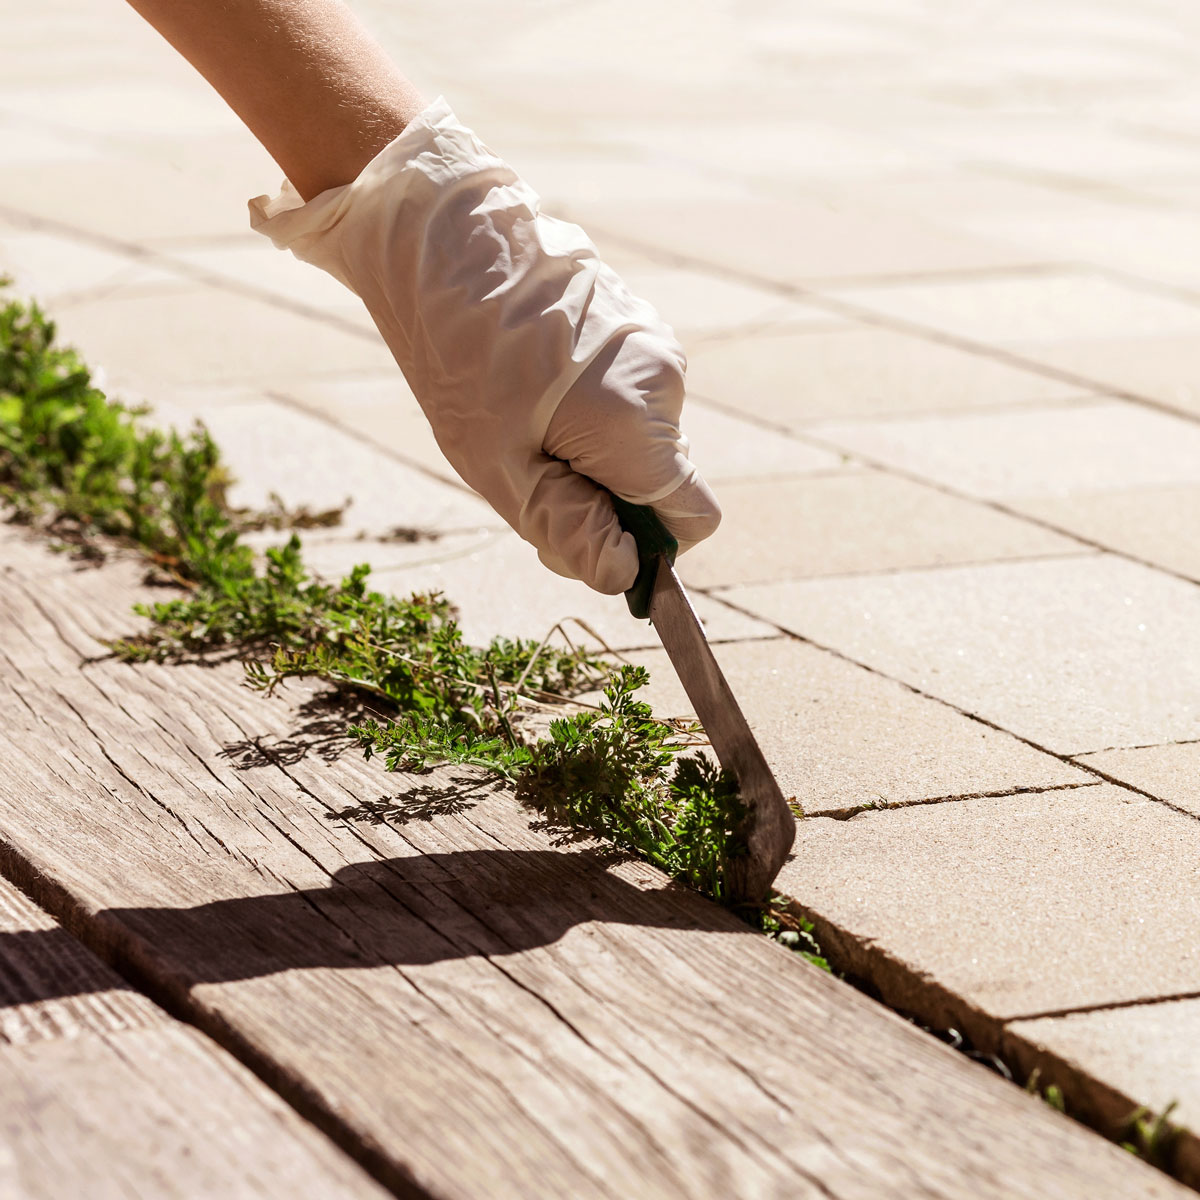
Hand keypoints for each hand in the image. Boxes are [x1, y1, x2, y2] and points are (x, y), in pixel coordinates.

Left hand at [250, 94, 719, 592]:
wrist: (441, 236)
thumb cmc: (460, 357)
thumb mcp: (500, 467)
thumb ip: (571, 530)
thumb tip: (624, 575)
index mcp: (638, 422)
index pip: (694, 520)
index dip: (650, 548)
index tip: (590, 538)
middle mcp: (664, 381)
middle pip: (662, 482)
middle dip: (607, 499)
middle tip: (528, 474)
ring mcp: (655, 343)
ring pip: (642, 439)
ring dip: (593, 453)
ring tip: (520, 417)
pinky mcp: (635, 322)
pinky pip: (629, 396)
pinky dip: (590, 411)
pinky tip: (533, 381)